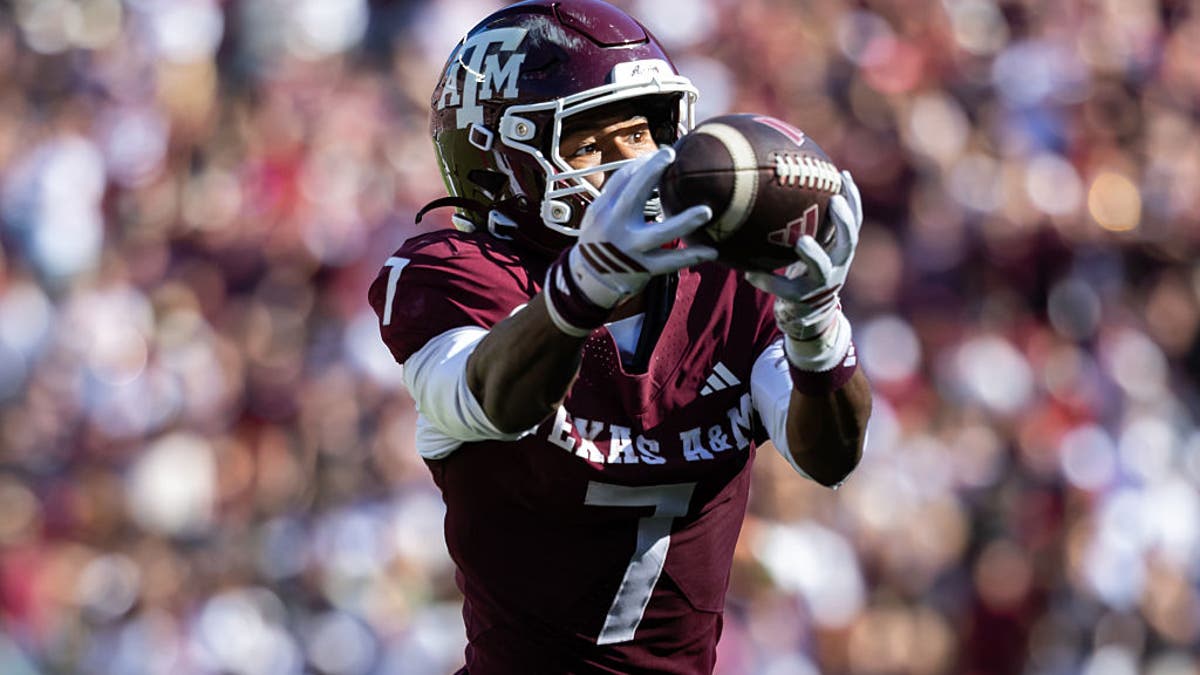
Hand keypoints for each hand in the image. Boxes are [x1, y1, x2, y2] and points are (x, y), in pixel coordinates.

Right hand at [544, 148, 715, 335]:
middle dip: (651, 172)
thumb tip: (646, 166)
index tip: (664, 154)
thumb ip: (619, 195)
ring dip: (683, 222)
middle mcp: (614, 226)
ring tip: (706, 211)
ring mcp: (629, 249)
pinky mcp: (642, 269)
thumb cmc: (600, 239)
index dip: (643, 164)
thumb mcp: (599, 215)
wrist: (588, 280)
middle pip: (633, 195)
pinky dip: (691, 257)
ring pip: (658, 234)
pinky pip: (670, 262)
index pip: (622, 179)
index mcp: (603, 210)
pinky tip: (712, 252)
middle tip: (670, 154)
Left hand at [745, 171, 861, 369]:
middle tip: (834, 201)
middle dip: (844, 222)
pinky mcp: (801, 299)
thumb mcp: (814, 246)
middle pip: (849, 242)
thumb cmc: (806, 269)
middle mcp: (837, 265)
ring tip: (803, 242)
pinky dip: (767, 281)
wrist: (806, 314)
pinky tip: (749, 274)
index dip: (853, 199)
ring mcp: (820, 284)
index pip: (854, 222)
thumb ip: (809, 223)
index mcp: (840, 249)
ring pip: (822, 268)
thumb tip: (789, 183)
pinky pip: (784, 289)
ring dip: (814, 254)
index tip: (843, 175)